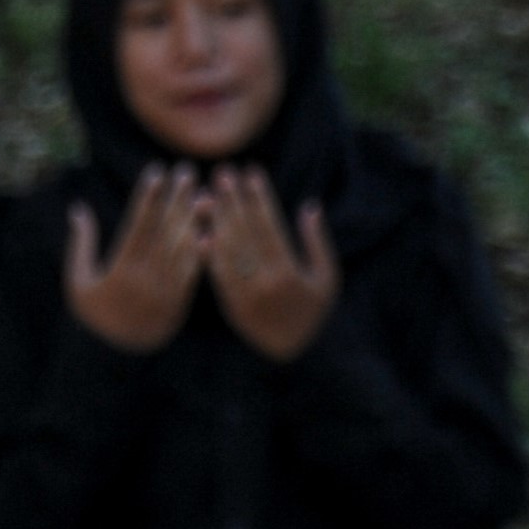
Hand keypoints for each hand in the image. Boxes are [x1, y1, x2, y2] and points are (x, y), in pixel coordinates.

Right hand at [64, 167, 207, 353]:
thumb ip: (81, 244)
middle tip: (187, 170)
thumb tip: (78, 209)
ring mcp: (165, 291)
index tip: (157, 172)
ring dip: (194, 220)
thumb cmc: (92, 315)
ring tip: (204, 193)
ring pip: (182, 249)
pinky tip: (212, 232)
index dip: (149, 197)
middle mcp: (145, 278)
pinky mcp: (179, 303)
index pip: (139, 225)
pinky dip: (203, 253)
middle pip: (164, 230)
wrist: (115, 357)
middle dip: (176, 198)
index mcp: (120, 269)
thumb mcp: (77, 280)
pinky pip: (194, 274)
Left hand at [201, 165, 338, 362]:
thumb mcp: (328, 279)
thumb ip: (318, 242)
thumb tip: (310, 206)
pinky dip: (207, 251)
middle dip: (233, 199)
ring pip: (227, 249)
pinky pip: (216, 273)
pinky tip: (201, 229)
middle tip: (223, 173)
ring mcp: (246, 293)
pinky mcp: (231, 304)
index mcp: (290, 272)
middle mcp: (266, 281)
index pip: (270, 225)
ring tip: (208, 193)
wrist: (295, 355)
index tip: (251, 172)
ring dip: (216, 219)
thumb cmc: (314, 312)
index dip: (259, 197)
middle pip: (245, 232)